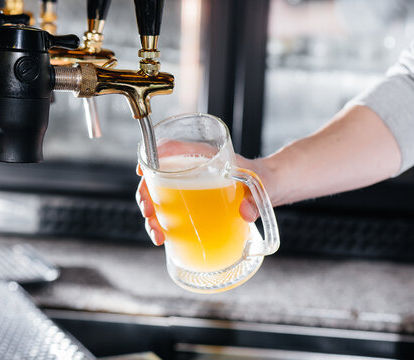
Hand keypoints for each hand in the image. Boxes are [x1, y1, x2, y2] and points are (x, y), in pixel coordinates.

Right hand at [135, 141, 263, 245]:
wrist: (271, 188)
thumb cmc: (264, 179)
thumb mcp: (263, 185)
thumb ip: (256, 198)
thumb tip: (245, 212)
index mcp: (205, 156)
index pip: (171, 149)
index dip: (152, 157)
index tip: (142, 170)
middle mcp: (192, 171)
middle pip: (157, 178)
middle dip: (146, 196)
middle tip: (150, 214)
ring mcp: (191, 189)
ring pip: (159, 198)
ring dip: (151, 216)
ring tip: (157, 236)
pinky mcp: (193, 206)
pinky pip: (171, 212)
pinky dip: (162, 224)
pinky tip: (163, 238)